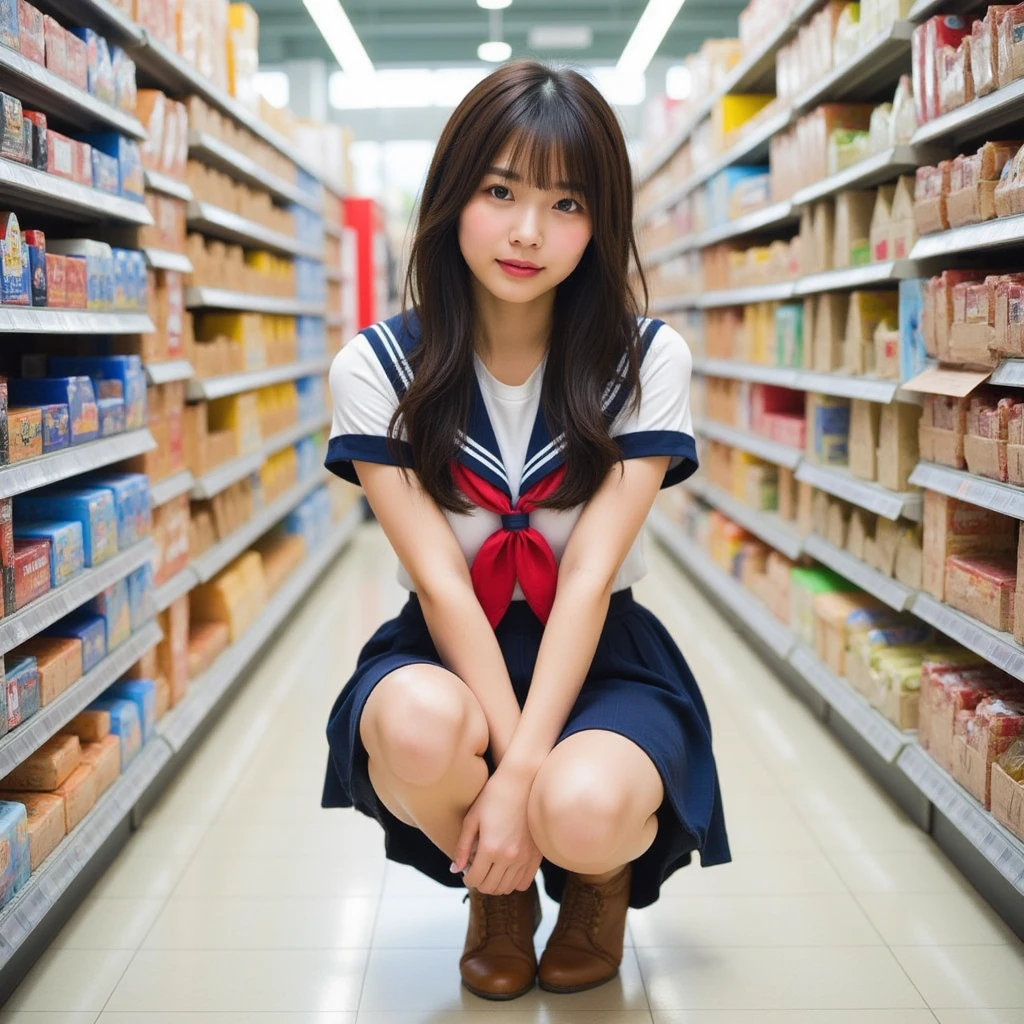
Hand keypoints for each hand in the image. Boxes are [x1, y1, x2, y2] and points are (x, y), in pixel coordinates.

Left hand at [451, 766, 542, 894]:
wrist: (522, 781)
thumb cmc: (493, 796)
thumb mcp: (472, 819)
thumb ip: (462, 847)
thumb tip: (455, 870)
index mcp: (489, 848)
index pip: (475, 879)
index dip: (467, 879)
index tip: (466, 872)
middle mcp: (508, 857)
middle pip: (490, 887)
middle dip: (480, 882)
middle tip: (477, 871)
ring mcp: (524, 857)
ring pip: (507, 888)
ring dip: (496, 884)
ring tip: (491, 870)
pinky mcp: (536, 855)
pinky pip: (524, 882)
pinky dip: (513, 882)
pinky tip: (507, 870)